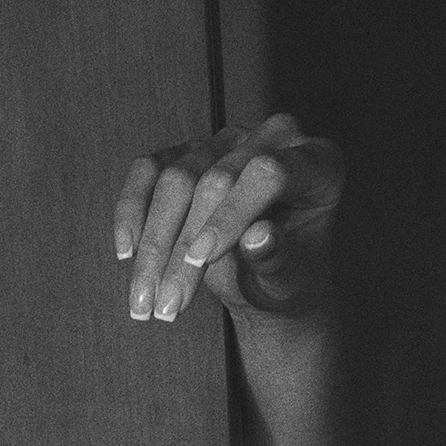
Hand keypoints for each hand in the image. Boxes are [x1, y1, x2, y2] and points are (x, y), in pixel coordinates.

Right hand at [113, 112, 342, 327]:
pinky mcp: (188, 150)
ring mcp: (227, 141)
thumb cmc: (289, 277)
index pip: (269, 173)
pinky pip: (148, 170)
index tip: (202, 260)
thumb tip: (259, 238)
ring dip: (155, 244)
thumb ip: (279, 259)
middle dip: (184, 245)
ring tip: (145, 301)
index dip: (231, 214)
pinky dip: (132, 212)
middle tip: (166, 305)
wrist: (268, 280)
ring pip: (176, 178)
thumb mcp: (291, 280)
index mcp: (318, 163)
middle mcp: (274, 139)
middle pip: (215, 178)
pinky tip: (126, 253)